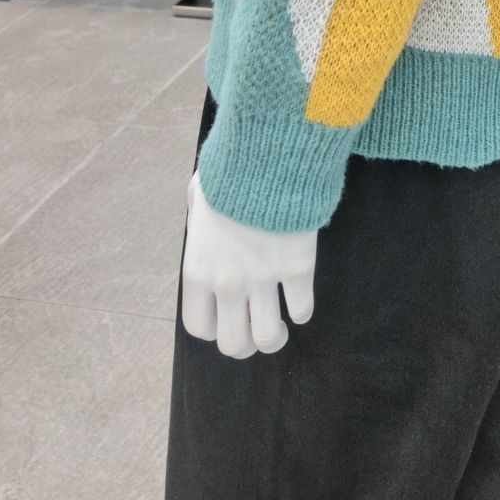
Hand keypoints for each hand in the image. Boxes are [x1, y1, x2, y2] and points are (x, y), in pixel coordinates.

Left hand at [181, 171, 316, 358]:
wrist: (265, 155)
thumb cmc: (229, 169)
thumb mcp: (199, 195)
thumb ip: (198, 218)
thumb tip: (204, 221)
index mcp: (199, 269)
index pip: (199, 327)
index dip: (215, 329)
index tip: (227, 316)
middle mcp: (227, 283)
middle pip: (233, 344)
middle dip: (246, 344)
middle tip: (255, 329)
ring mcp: (263, 278)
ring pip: (268, 338)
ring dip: (274, 337)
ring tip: (279, 324)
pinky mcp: (297, 267)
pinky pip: (301, 310)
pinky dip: (301, 310)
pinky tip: (299, 298)